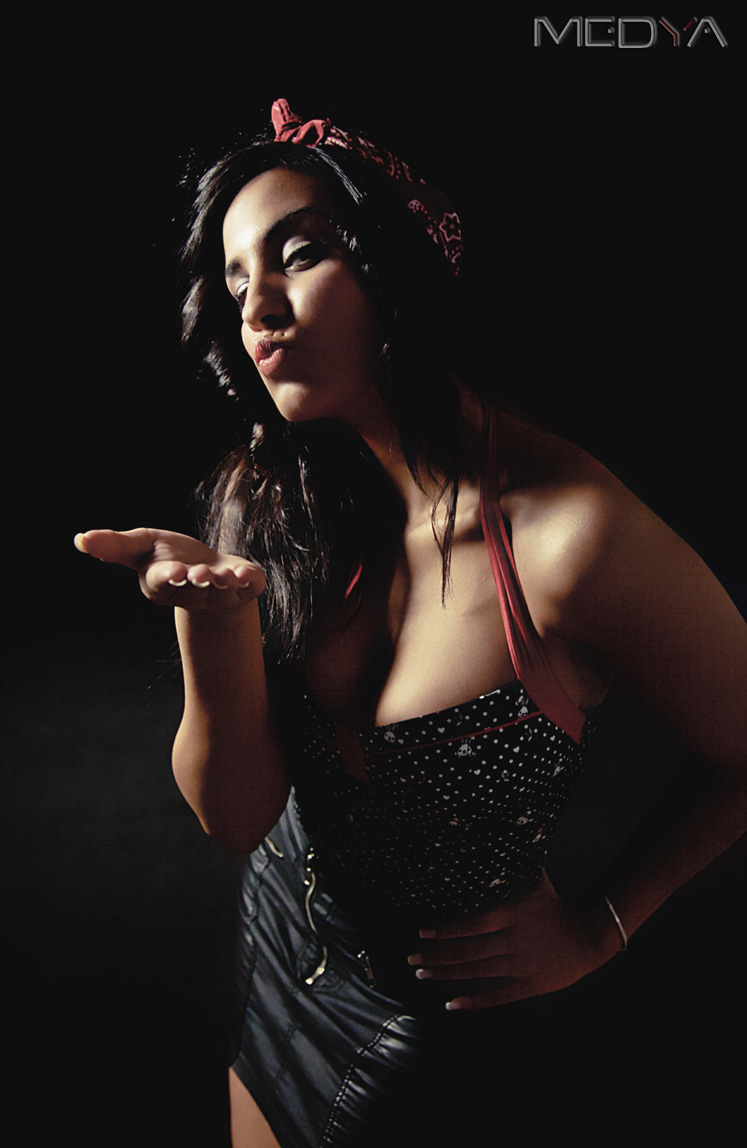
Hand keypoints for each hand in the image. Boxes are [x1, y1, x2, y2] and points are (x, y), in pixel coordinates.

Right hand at [74, 528, 265, 610]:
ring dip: (223, 583)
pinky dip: (248, 581)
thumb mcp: (142, 546)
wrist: (213, 572)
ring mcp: (220, 593)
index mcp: (164, 582)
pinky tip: (245, 574)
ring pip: (221, 591)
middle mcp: (192, 591)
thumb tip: (79, 539)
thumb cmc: (173, 557)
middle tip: (199, 575)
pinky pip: (249, 587)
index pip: (163, 581)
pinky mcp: (245, 588)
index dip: (168, 577)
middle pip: (193, 588)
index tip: (174, 571)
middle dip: (197, 582)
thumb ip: (114, 545)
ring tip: (224, 576)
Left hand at [408, 872, 618, 1010]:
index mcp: (513, 915)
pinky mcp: (528, 986)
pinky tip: (451, 1005)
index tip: (423, 931)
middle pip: (468, 951)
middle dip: (436, 955)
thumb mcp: (539, 883)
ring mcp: (520, 966)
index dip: (446, 929)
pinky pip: (497, 996)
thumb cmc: (559, 908)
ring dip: (447, 974)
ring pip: (476, 973)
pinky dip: (473, 1002)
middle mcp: (513, 942)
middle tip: (412, 958)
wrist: (590, 937)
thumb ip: (519, 865)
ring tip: (422, 975)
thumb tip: (508, 835)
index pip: (472, 923)